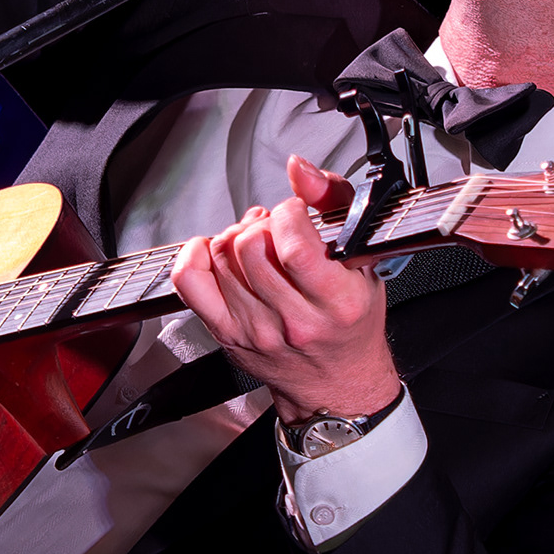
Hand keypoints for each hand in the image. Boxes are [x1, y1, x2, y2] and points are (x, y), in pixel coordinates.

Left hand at [171, 155, 401, 426]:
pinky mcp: (227, 333)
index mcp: (336, 301)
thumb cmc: (351, 322)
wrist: (337, 384)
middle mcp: (294, 320)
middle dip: (261, 224)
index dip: (288, 213)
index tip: (296, 213)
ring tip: (256, 244)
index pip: (292, 244)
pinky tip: (214, 250)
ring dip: (235, 237)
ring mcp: (255, 329)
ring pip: (221, 256)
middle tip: (275, 230)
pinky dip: (195, 254)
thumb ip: (334, 203)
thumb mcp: (364, 261)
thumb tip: (300, 169)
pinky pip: (190, 282)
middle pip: (250, 246)